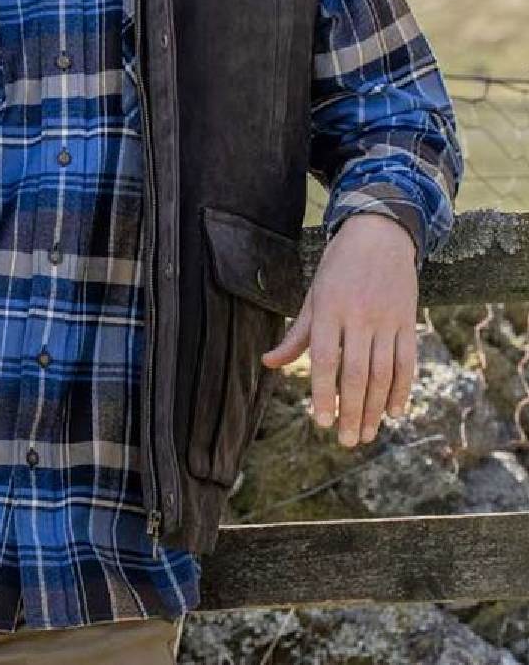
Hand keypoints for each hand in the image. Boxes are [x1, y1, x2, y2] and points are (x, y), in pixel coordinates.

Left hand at [260, 213, 418, 445]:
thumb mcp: (313, 295)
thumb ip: (296, 334)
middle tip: (346, 440)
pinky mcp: (407, 320)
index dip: (324, 393)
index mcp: (329, 309)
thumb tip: (268, 363)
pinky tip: (394, 411)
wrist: (379, 234)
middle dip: (351, 410)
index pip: (326, 359)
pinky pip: (407, 361)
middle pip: (357, 372)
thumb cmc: (338, 267)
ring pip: (383, 372)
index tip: (321, 421)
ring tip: (366, 433)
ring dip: (375, 407)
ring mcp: (387, 319)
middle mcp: (359, 316)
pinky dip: (402, 389)